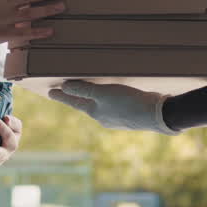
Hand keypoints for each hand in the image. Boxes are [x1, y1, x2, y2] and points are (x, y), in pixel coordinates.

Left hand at [48, 80, 179, 134]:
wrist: (156, 115)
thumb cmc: (128, 103)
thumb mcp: (103, 93)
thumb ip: (84, 90)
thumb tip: (64, 87)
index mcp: (96, 113)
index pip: (74, 102)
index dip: (63, 96)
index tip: (50, 92)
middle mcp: (104, 118)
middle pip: (86, 105)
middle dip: (77, 97)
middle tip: (66, 91)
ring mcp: (117, 118)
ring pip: (101, 106)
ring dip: (93, 98)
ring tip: (89, 91)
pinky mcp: (130, 114)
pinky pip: (113, 106)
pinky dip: (108, 99)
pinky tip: (113, 95)